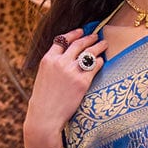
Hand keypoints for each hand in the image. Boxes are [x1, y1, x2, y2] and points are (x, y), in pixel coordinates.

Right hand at [23, 28, 104, 147]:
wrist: (45, 117)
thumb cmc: (43, 100)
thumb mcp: (43, 77)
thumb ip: (53, 65)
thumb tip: (65, 58)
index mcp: (48, 59)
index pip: (62, 40)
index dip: (73, 34)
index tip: (81, 31)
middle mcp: (60, 62)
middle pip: (78, 44)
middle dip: (89, 38)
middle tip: (96, 36)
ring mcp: (71, 72)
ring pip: (88, 53)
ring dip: (98, 47)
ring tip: (104, 44)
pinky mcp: (82, 83)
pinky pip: (94, 68)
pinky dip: (99, 62)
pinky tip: (102, 61)